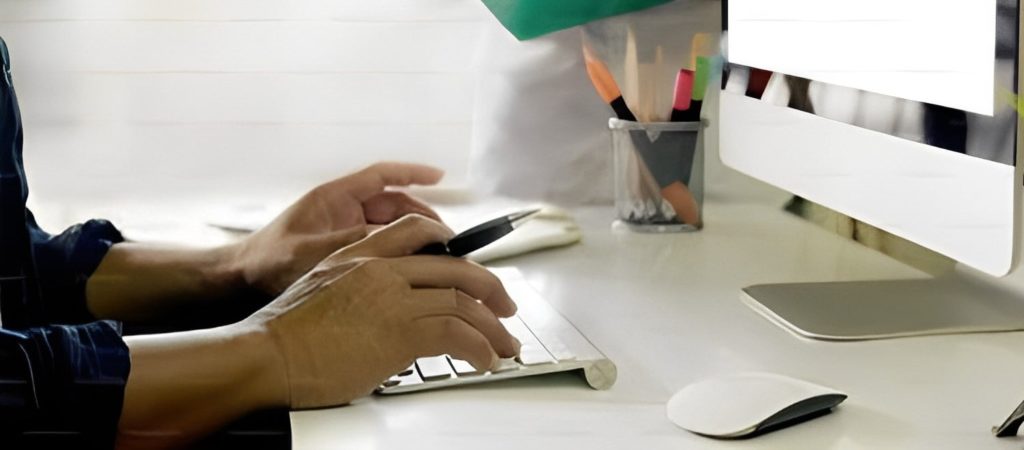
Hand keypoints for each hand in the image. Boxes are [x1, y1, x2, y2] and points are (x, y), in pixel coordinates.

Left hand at [230, 162, 444, 295]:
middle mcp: (342, 209)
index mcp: (334, 197)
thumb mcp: (312, 252)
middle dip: (423, 218)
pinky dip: (399, 255)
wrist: (240, 283)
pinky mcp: (344, 251)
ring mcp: (344, 230)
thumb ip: (354, 244)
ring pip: (391, 228)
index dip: (414, 172)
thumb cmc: (267, 264)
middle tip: (448, 241)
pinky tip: (415, 271)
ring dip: (414, 239)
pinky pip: (380, 247)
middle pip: (395, 205)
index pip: (382, 176)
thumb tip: (397, 241)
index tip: (441, 177)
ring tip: (438, 259)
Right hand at [245, 215, 519, 407]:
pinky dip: (481, 348)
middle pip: (455, 266)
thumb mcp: (325, 292)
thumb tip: (388, 313)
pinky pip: (458, 333)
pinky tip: (484, 360)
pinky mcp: (400, 329)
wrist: (267, 354)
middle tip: (506, 307)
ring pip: (464, 301)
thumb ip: (363, 290)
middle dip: (491, 289)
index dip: (456, 246)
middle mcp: (381, 268)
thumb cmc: (285, 336)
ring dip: (493, 327)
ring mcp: (392, 296)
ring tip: (504, 345)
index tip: (473, 265)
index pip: (420, 231)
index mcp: (361, 255)